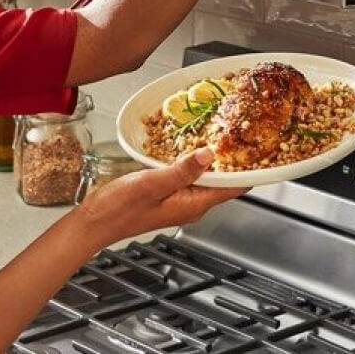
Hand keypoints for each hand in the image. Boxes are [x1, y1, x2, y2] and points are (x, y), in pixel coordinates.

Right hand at [71, 148, 245, 250]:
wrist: (95, 222)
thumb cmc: (119, 209)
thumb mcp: (152, 184)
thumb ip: (182, 170)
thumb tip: (208, 155)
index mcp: (194, 204)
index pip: (234, 189)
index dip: (249, 170)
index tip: (259, 149)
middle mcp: (191, 204)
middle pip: (223, 181)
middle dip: (233, 159)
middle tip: (240, 132)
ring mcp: (180, 200)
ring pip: (206, 177)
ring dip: (212, 159)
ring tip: (220, 133)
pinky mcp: (168, 194)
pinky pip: (189, 176)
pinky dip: (193, 161)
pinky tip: (188, 146)